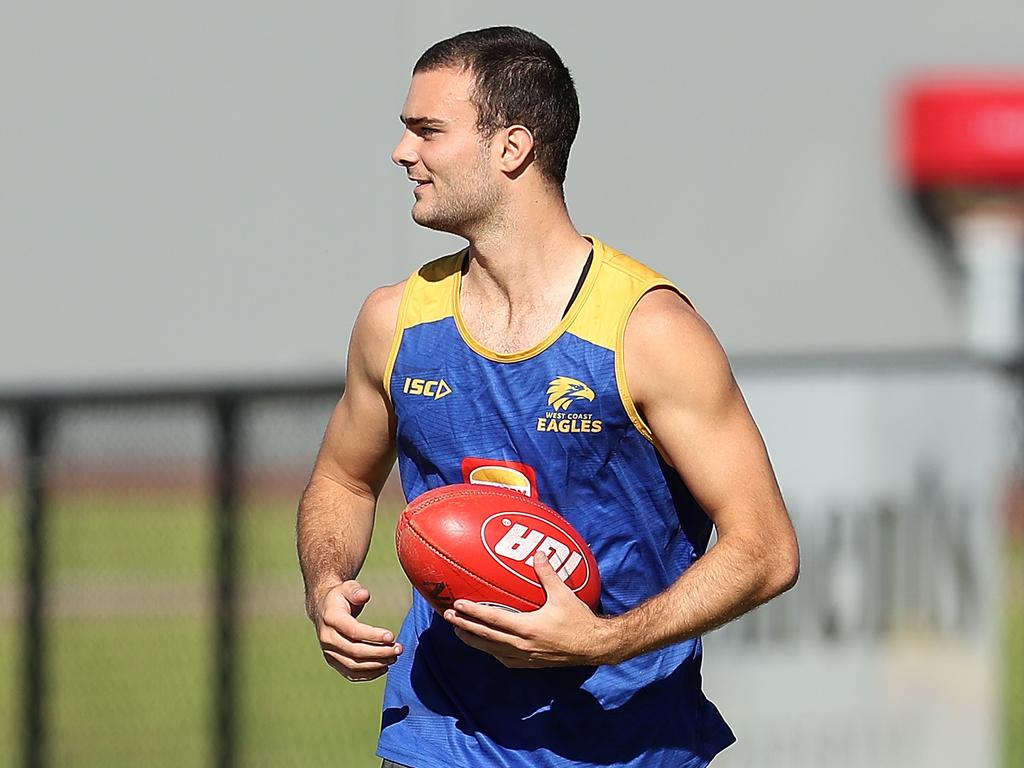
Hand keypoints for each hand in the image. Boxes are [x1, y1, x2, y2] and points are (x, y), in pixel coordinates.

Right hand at [315, 580, 401, 681]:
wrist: (323, 608)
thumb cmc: (341, 596)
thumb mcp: (347, 587)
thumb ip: (356, 591)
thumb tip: (364, 595)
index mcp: (331, 618)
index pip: (353, 631)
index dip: (372, 636)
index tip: (391, 636)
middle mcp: (327, 638)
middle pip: (355, 651)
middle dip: (379, 652)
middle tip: (398, 649)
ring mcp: (328, 652)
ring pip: (353, 665)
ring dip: (376, 664)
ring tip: (394, 657)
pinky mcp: (333, 661)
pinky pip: (350, 673)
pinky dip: (368, 674)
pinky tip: (384, 667)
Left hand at [443, 552, 612, 667]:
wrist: (595, 646)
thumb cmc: (579, 620)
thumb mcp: (563, 594)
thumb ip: (548, 573)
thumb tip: (537, 553)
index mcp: (527, 628)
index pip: (492, 619)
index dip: (472, 612)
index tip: (456, 604)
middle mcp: (522, 645)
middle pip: (485, 636)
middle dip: (464, 626)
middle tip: (447, 617)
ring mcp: (525, 657)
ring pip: (491, 650)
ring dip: (473, 640)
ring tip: (458, 632)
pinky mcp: (531, 664)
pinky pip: (505, 659)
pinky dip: (492, 651)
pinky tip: (487, 646)